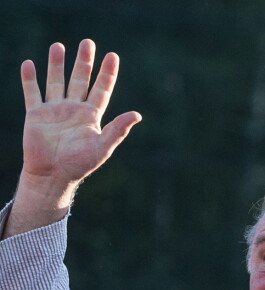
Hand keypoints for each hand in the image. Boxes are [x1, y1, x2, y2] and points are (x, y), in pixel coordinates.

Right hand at [3, 39, 140, 236]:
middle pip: (80, 80)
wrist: (53, 175)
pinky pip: (32, 93)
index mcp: (91, 117)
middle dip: (84, 62)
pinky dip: (30, 79)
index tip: (112, 56)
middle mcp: (74, 110)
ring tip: (58, 46)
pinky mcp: (36, 115)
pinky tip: (29, 64)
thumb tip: (137, 114)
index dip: (107, 73)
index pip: (101, 90)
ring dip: (57, 64)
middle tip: (88, 42)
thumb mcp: (102, 146)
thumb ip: (118, 129)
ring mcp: (54, 111)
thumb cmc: (79, 164)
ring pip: (56, 82)